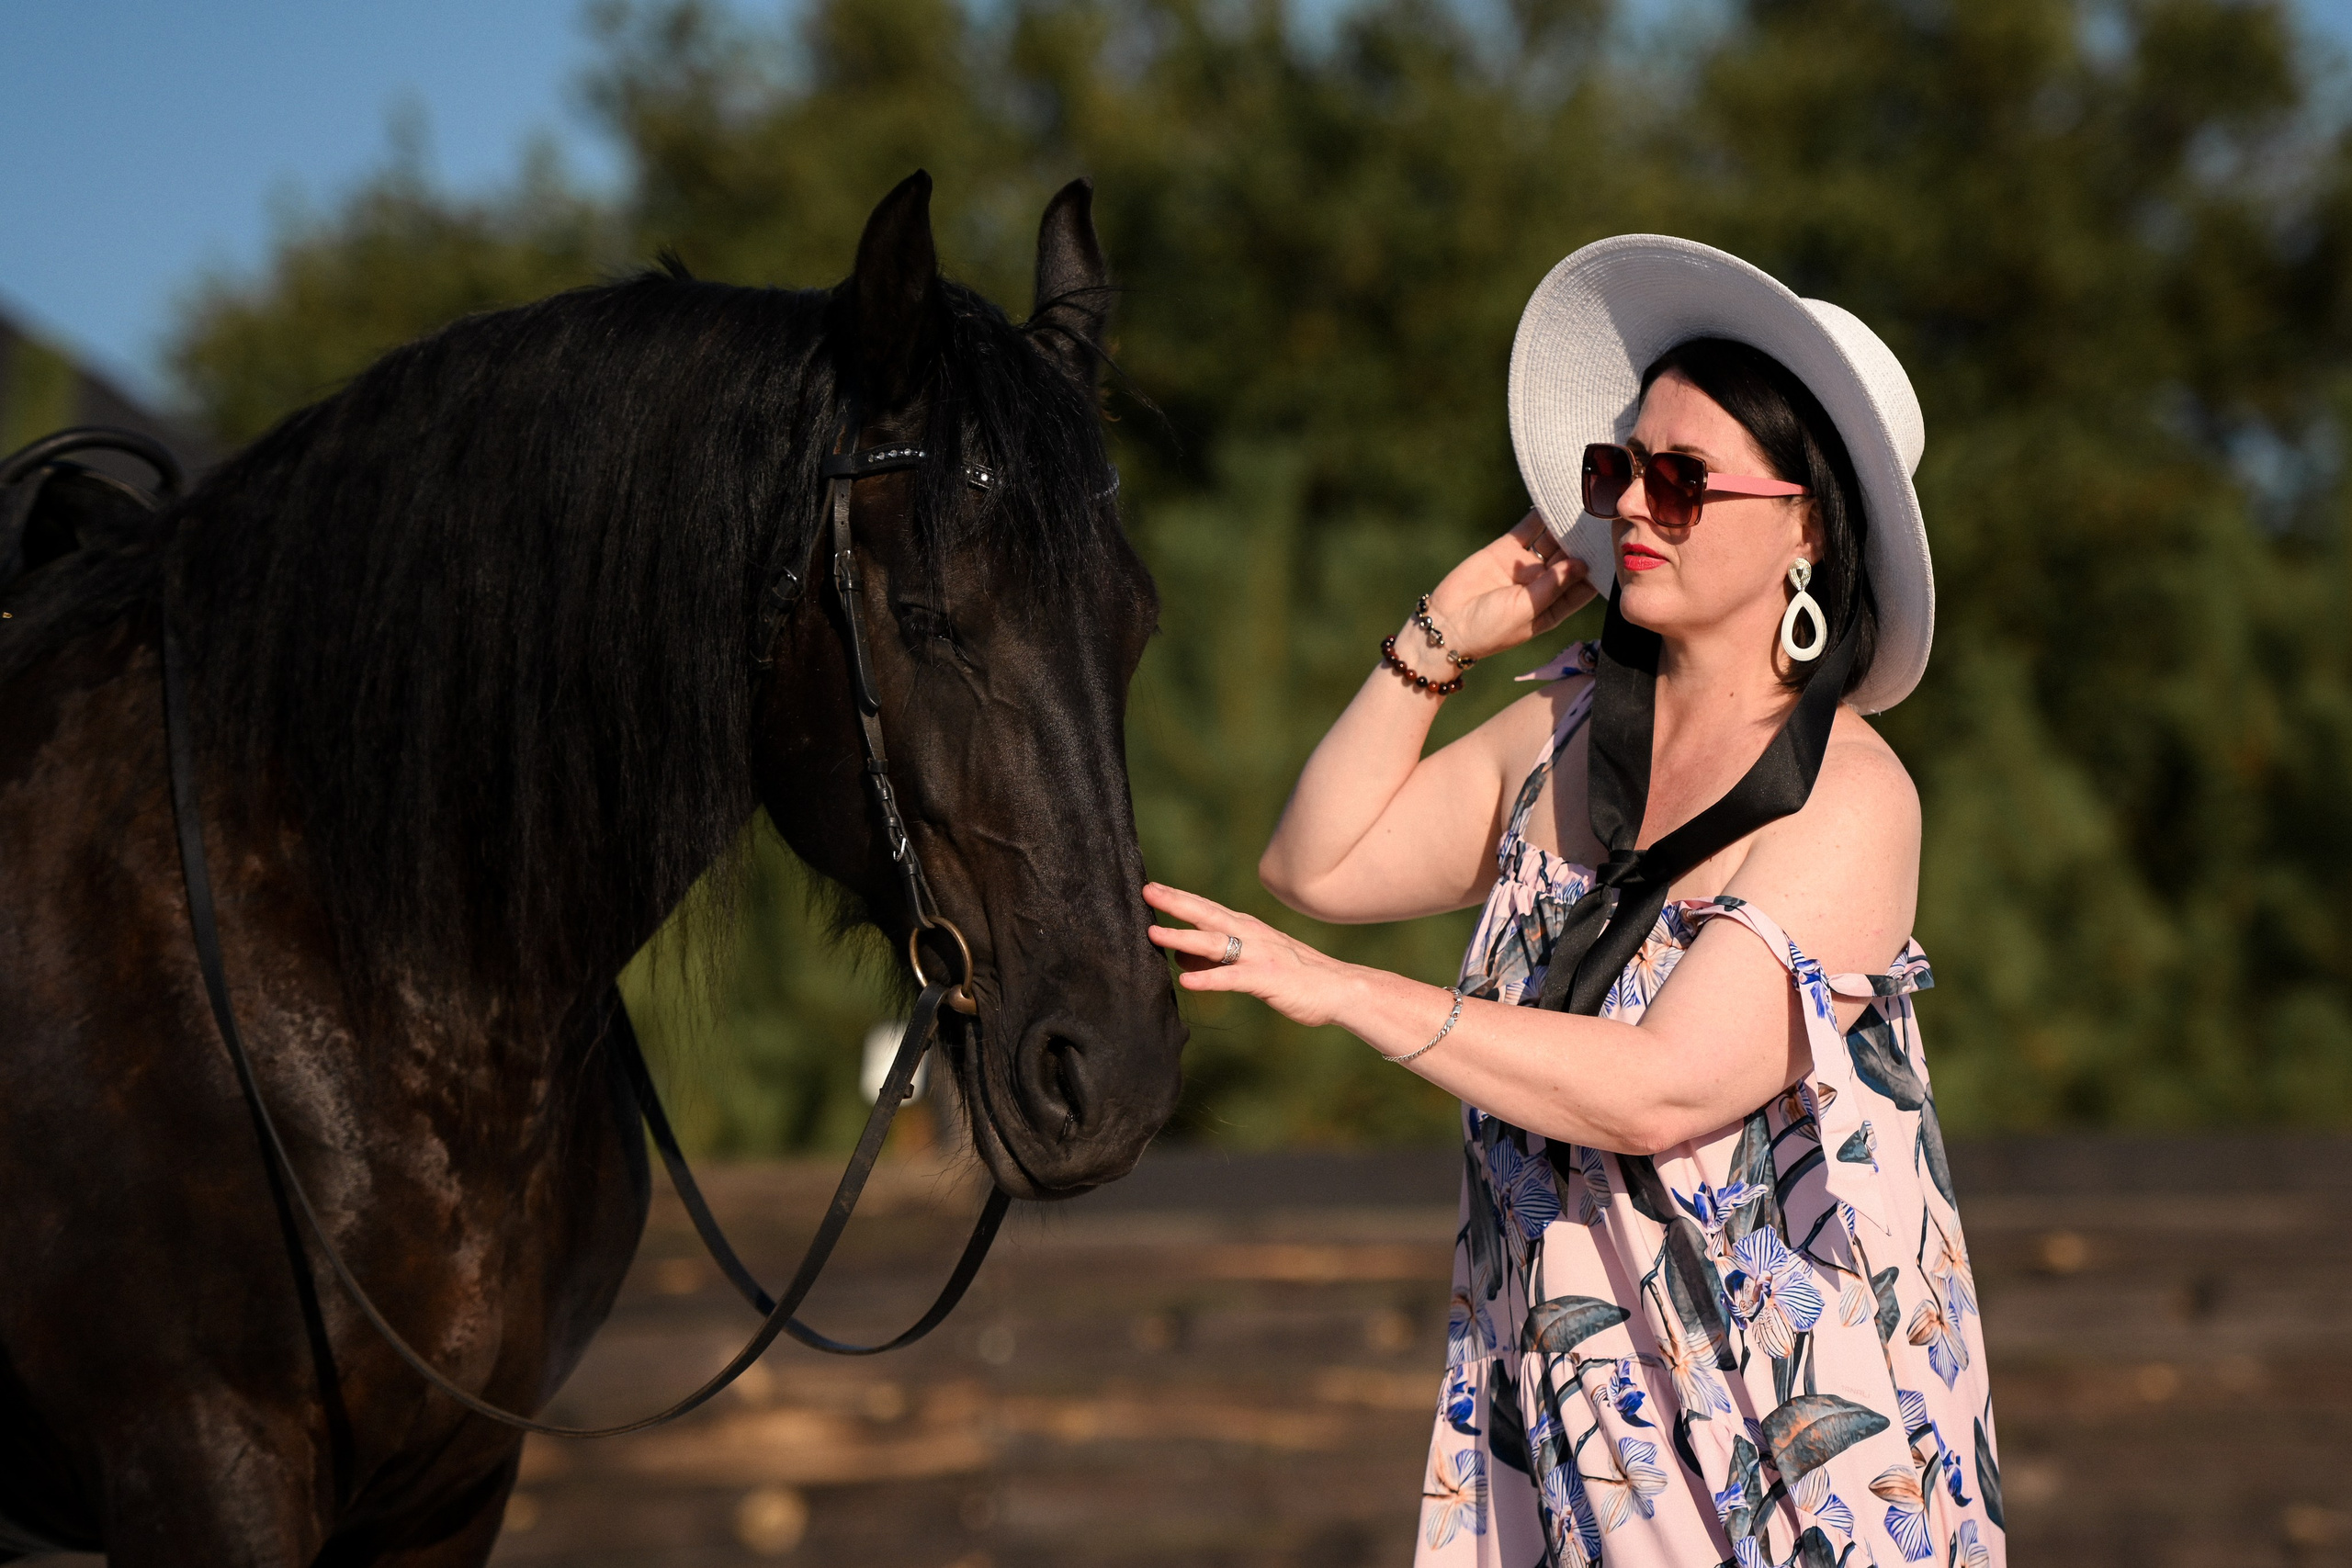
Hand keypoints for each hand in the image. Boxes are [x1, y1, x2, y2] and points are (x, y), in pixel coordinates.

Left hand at [1142, 882, 1357, 1028]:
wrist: (1339, 988)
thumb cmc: (1295, 975)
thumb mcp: (1252, 961)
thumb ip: (1217, 958)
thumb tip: (1180, 959)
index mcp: (1247, 928)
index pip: (1206, 908)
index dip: (1178, 898)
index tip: (1150, 887)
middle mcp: (1251, 935)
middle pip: (1207, 914)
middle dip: (1175, 903)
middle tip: (1146, 891)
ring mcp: (1259, 956)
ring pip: (1215, 943)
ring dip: (1183, 938)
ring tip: (1154, 935)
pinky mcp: (1267, 979)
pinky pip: (1233, 978)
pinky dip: (1209, 979)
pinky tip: (1188, 982)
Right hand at [1419, 511, 1592, 662]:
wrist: (1445, 624)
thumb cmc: (1489, 629)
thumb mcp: (1525, 611)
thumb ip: (1552, 586)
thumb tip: (1581, 562)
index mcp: (1553, 607)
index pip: (1584, 585)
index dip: (1599, 568)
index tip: (1617, 548)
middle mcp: (1543, 585)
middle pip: (1571, 558)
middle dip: (1586, 541)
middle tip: (1606, 518)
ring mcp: (1524, 567)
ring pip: (1551, 541)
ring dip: (1565, 525)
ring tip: (1583, 504)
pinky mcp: (1504, 550)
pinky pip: (1527, 530)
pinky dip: (1539, 516)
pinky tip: (1554, 501)